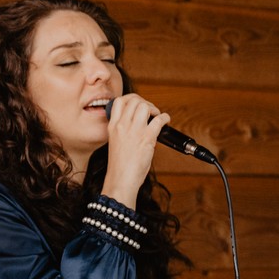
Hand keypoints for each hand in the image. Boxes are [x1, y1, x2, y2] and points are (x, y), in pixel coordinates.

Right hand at [101, 92, 166, 207]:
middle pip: (134, 100)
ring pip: (145, 106)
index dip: (131, 99)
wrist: (121, 179)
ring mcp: (134, 131)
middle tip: (150, 111)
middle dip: (145, 102)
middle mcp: (122, 126)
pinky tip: (165, 121)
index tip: (138, 105)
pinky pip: (159, 119)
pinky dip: (165, 118)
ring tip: (156, 116)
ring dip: (154, 108)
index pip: (119, 102)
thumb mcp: (115, 143)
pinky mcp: (146, 138)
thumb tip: (140, 124)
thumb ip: (124, 131)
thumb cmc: (119, 166)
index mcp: (112, 127)